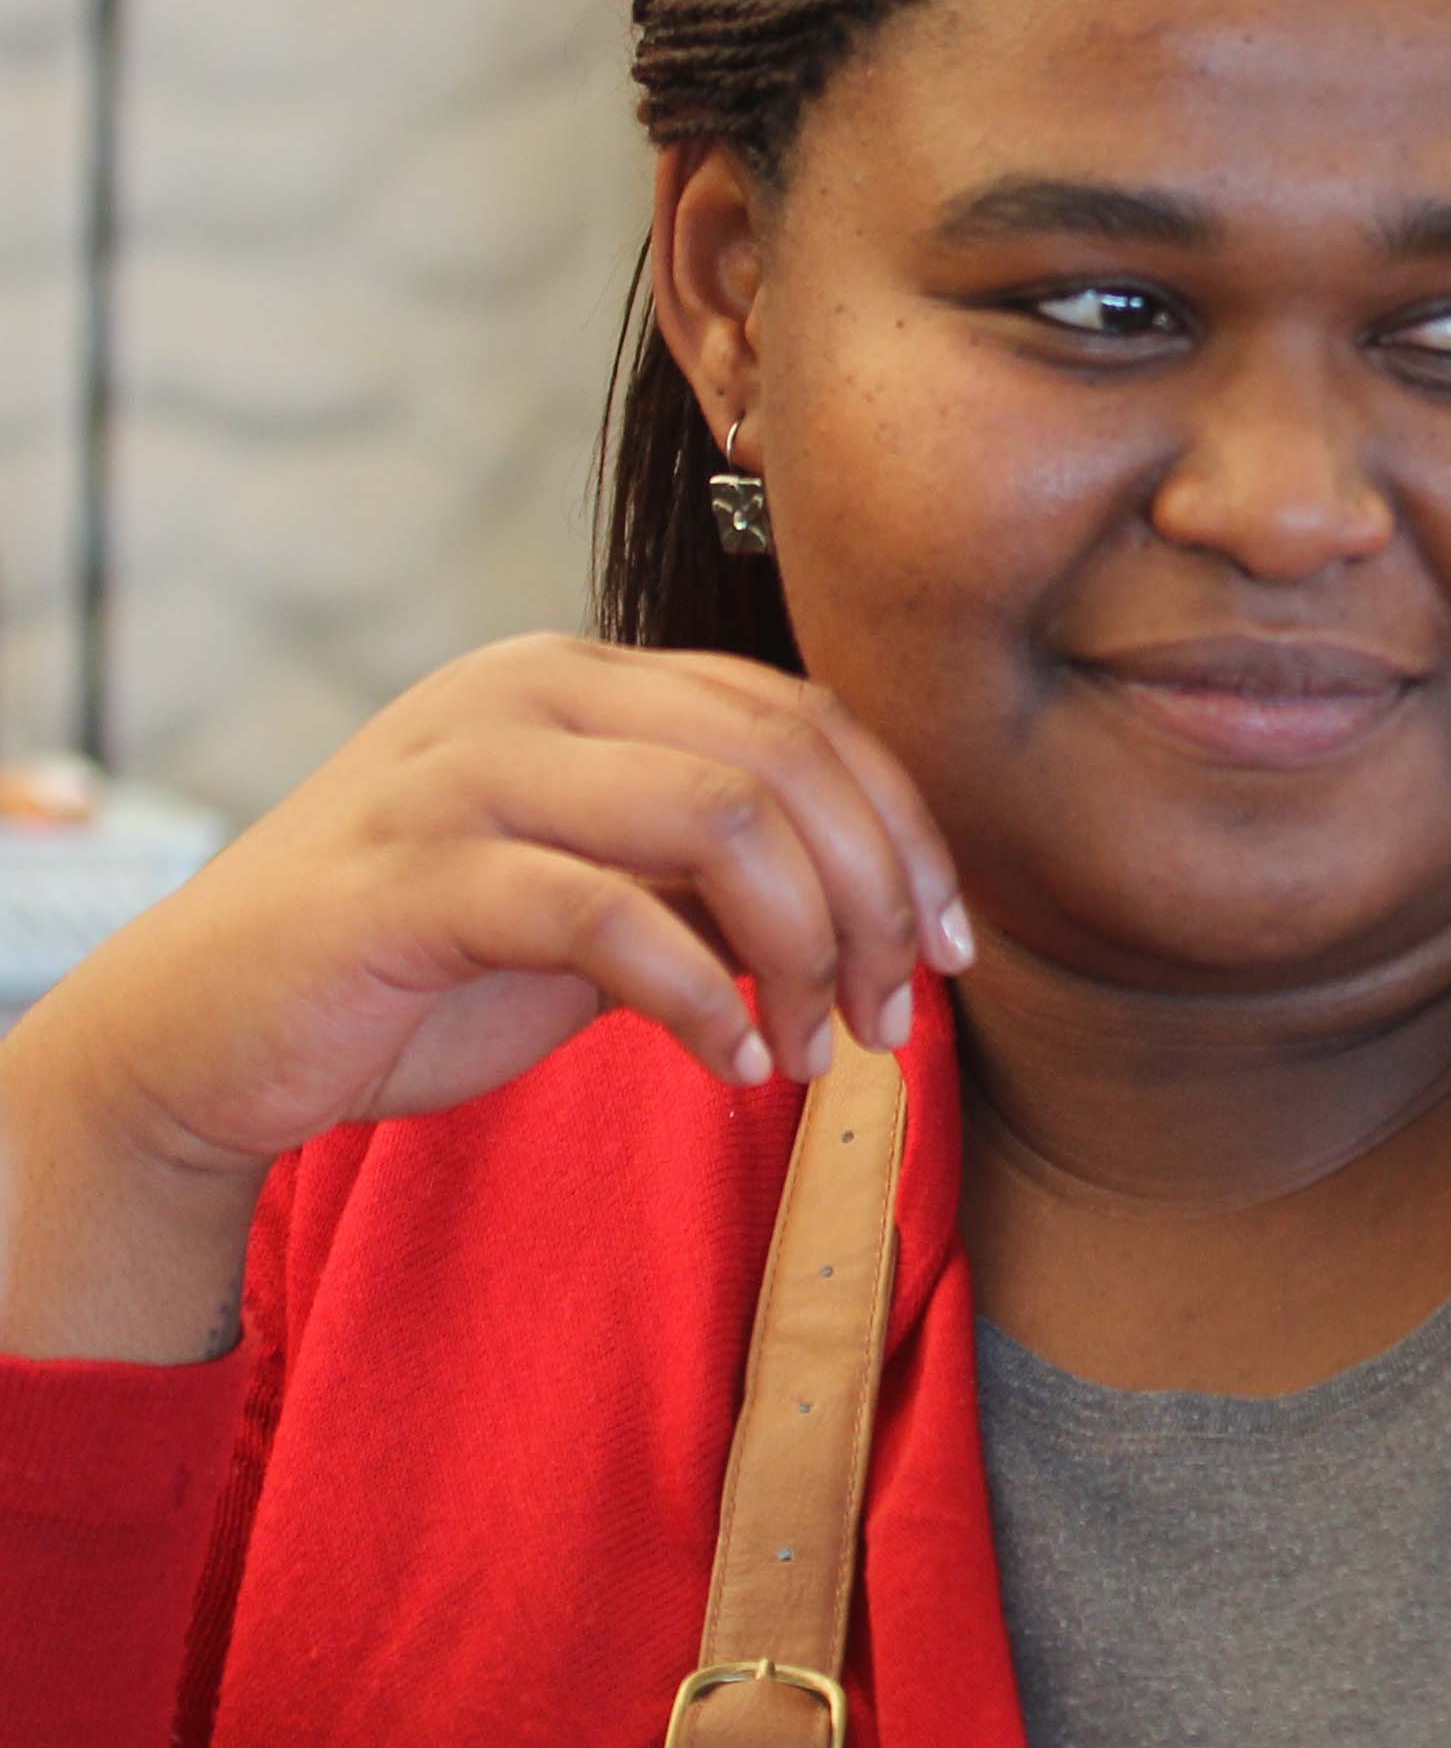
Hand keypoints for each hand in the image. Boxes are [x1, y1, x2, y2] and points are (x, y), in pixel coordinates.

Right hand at [0, 636, 963, 1359]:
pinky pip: (608, 914)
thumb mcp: (604, 901)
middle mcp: (527, 696)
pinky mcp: (408, 874)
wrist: (203, 1035)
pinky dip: (701, 1000)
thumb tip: (891, 913)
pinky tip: (734, 1066)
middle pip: (784, 761)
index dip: (902, 830)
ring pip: (721, 818)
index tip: (949, 946)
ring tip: (819, 1045)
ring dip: (806, 949)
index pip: (803, 719)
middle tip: (896, 1014)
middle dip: (875, 897)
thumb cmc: (422, 968)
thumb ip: (719, 877)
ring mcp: (461, 772)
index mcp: (582, 681)